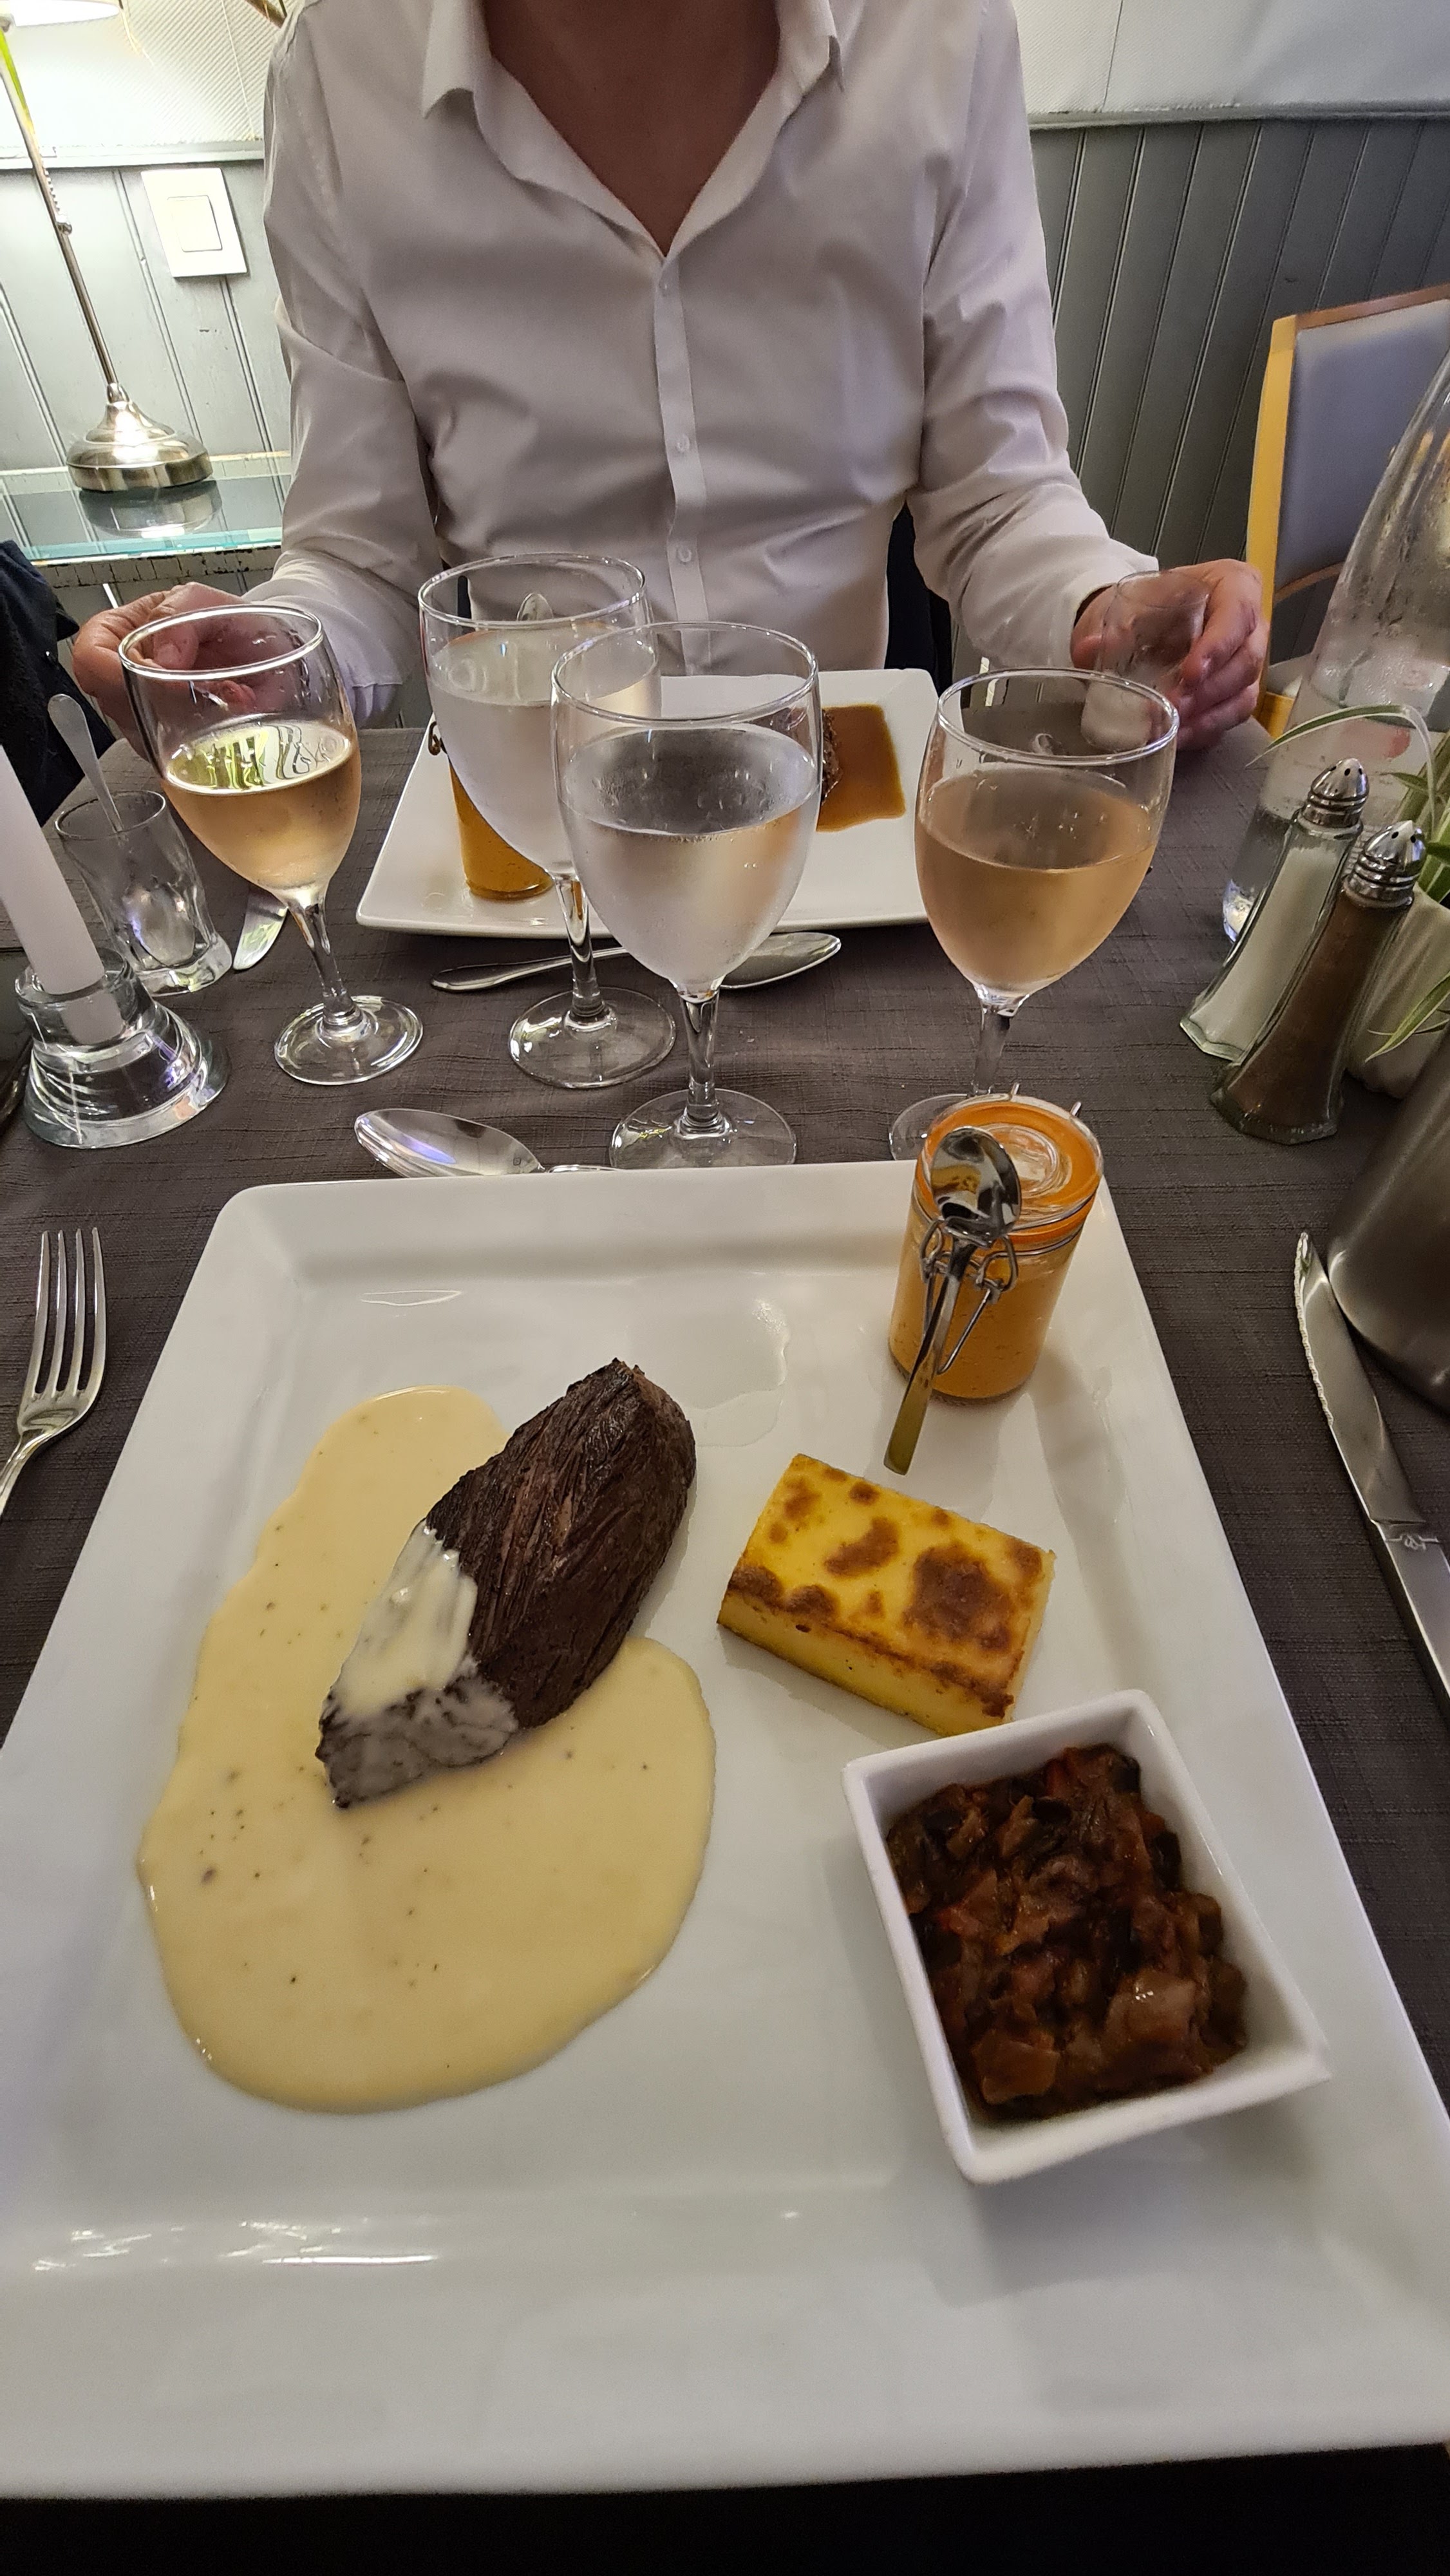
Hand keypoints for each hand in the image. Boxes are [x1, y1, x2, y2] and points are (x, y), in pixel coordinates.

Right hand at [71, 581, 238, 754]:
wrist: (267, 653)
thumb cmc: (230, 623)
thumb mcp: (207, 602)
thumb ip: (180, 617)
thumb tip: (164, 659)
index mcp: (119, 632)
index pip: (89, 659)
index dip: (114, 674)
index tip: (159, 677)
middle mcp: (125, 677)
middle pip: (114, 703)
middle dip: (158, 702)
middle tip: (206, 689)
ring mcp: (145, 713)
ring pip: (142, 735)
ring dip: (186, 723)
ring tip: (226, 696)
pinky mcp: (170, 743)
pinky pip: (173, 755)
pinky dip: (204, 741)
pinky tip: (228, 718)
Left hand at [1072, 560, 1267, 752]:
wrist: (1146, 618)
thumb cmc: (1151, 603)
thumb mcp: (1131, 602)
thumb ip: (1114, 623)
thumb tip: (1089, 648)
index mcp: (1233, 585)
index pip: (1238, 614)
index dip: (1218, 646)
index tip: (1190, 673)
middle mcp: (1249, 624)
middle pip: (1245, 661)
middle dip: (1208, 690)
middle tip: (1174, 707)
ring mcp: (1246, 661)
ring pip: (1243, 694)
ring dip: (1207, 716)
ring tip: (1172, 727)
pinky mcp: (1236, 692)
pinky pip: (1231, 716)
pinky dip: (1205, 729)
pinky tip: (1177, 737)